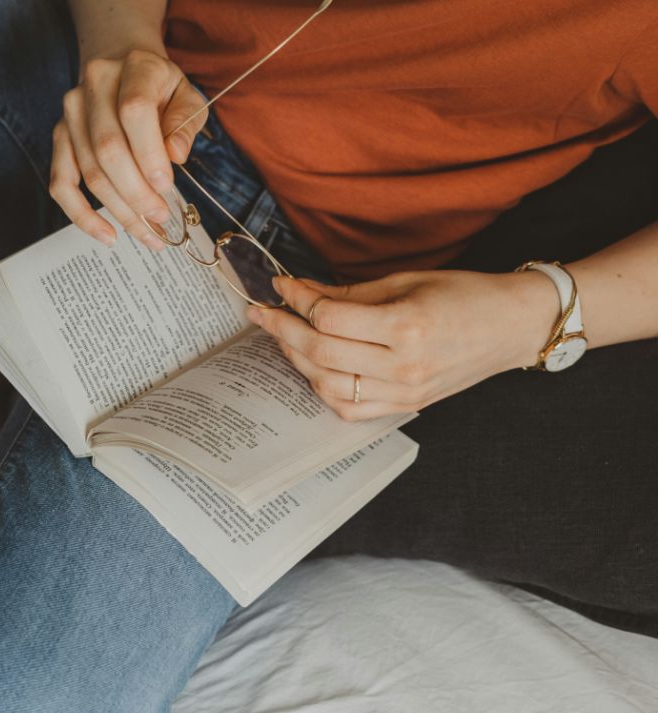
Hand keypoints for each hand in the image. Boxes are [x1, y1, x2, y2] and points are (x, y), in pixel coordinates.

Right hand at [50, 49, 206, 247]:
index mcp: (134, 68)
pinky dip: (82, 215)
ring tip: (149, 234)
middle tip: (161, 219)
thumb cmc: (162, 89)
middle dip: (137, 193)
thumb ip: (185, 124)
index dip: (150, 154)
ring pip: (90, 172)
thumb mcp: (187, 97)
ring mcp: (71, 112)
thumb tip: (175, 156)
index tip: (167, 187)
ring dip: (120, 211)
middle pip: (108, 149)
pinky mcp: (60, 137)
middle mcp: (94, 86)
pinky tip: (108, 235)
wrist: (124, 65)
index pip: (134, 112)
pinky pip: (61, 183)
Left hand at [246, 270, 557, 420]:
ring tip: (285, 337)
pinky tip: (313, 367)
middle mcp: (403, 366)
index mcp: (406, 326)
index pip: (330, 317)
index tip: (279, 285)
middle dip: (283, 330)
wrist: (512, 327)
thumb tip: (301, 292)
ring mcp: (404, 393)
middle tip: (262, 312)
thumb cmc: (465, 295)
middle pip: (321, 353)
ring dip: (297, 360)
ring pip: (328, 386)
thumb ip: (350, 292)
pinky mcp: (405, 406)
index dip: (296, 299)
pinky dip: (323, 390)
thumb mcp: (407, 281)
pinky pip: (350, 409)